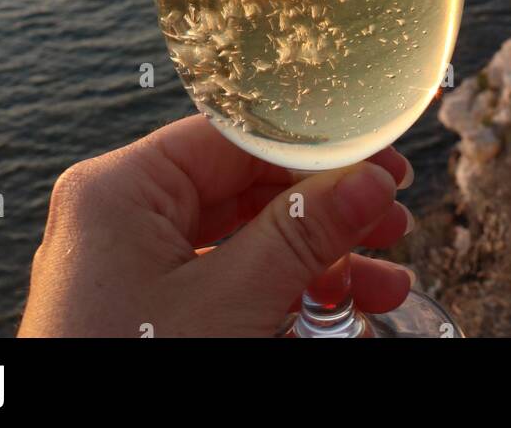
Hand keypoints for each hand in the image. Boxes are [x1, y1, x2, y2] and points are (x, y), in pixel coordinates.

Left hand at [18, 114, 413, 337]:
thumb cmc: (137, 373)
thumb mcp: (232, 302)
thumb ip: (303, 233)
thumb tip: (368, 180)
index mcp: (120, 187)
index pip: (234, 138)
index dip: (315, 148)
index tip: (381, 160)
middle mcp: (119, 215)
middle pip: (243, 188)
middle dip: (325, 209)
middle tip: (391, 217)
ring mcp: (129, 267)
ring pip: (242, 239)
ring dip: (317, 257)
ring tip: (386, 276)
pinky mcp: (145, 312)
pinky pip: (222, 281)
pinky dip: (280, 291)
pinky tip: (342, 306)